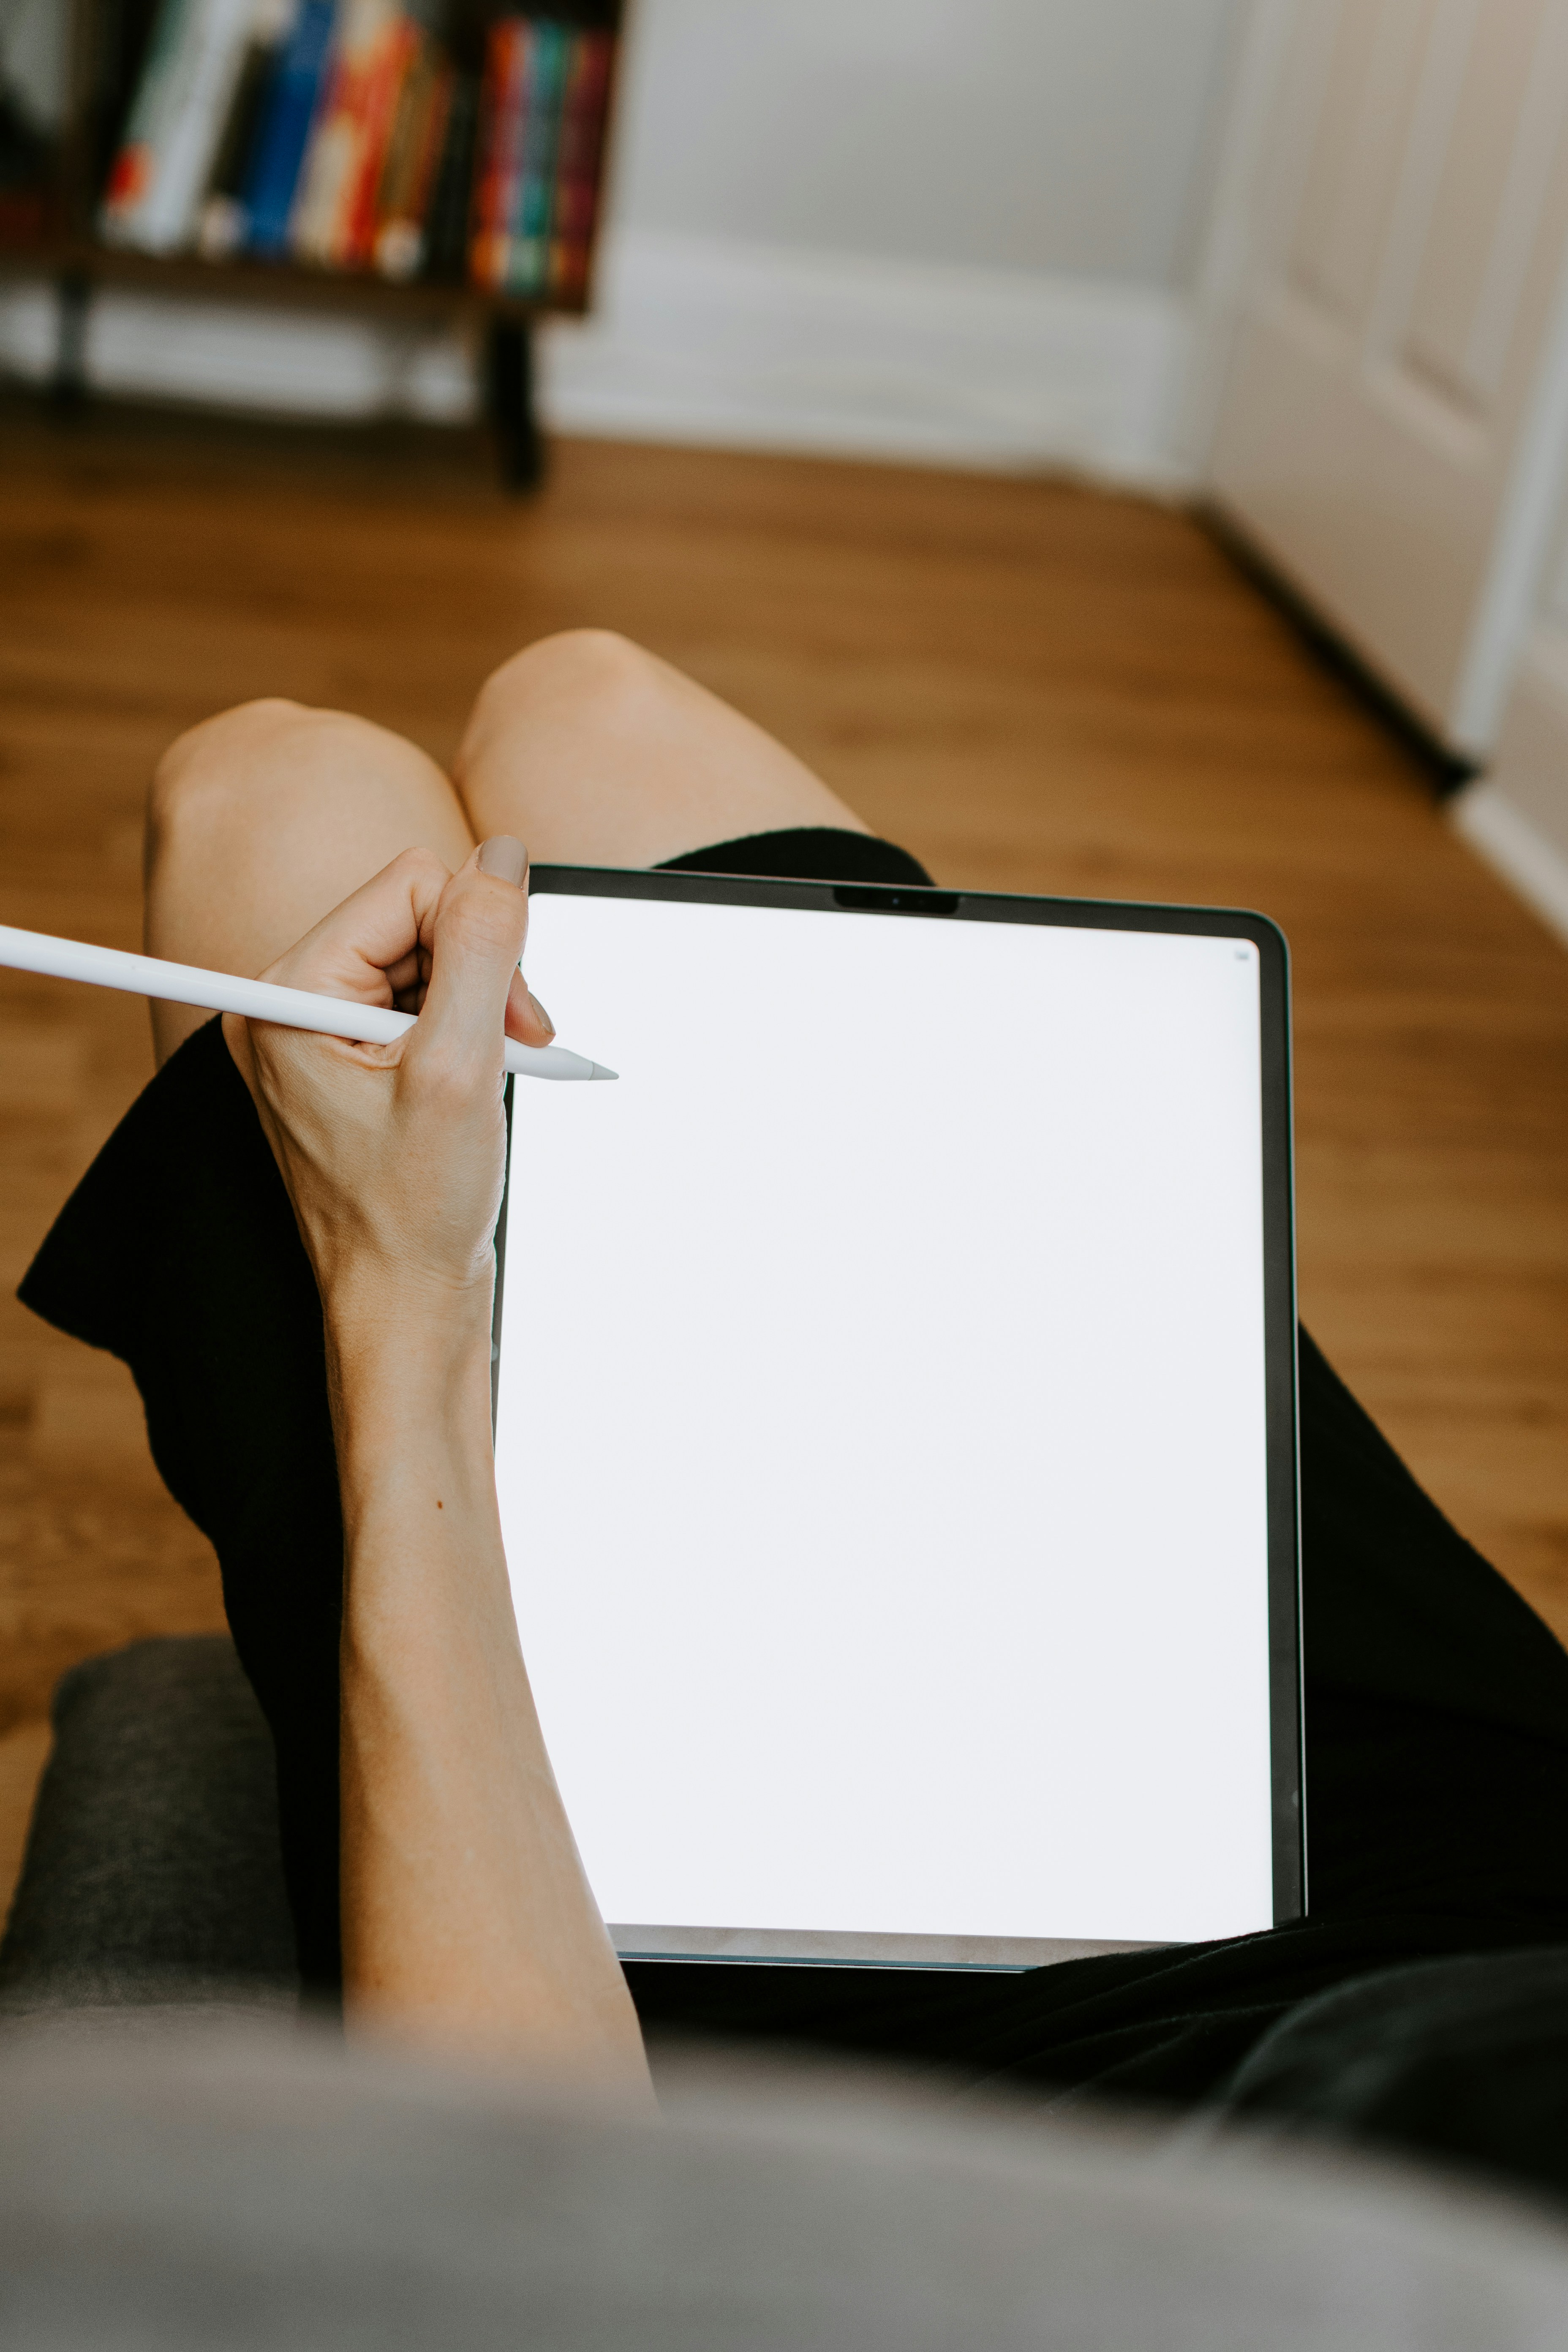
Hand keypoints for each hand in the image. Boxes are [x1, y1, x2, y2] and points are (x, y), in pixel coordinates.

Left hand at [223, 836, 548, 1316]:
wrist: (404, 1306)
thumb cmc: (415, 1212)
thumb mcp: (461, 1068)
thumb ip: (483, 949)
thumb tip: (502, 854)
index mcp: (288, 996)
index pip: (408, 885)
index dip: (479, 934)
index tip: (515, 1018)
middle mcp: (290, 1003)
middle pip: (416, 915)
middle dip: (481, 972)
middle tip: (512, 1047)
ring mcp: (318, 1031)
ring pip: (428, 956)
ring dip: (480, 1005)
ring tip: (493, 1073)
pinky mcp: (349, 1058)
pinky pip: (421, 1000)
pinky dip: (466, 1032)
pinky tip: (476, 1081)